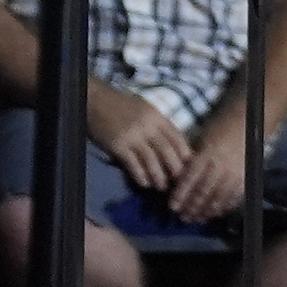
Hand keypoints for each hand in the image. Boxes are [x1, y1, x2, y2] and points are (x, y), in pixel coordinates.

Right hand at [88, 81, 192, 198]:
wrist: (97, 100)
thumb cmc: (122, 105)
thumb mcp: (146, 110)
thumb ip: (159, 125)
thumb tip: (173, 145)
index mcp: (157, 117)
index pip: (177, 138)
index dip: (185, 154)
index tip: (189, 167)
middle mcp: (148, 126)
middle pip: (167, 151)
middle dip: (175, 169)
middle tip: (178, 182)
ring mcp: (132, 136)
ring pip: (151, 160)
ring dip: (158, 176)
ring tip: (161, 187)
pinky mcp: (118, 145)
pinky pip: (132, 164)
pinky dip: (140, 175)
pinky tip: (144, 183)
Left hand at [163, 101, 252, 224]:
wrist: (247, 124)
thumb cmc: (219, 130)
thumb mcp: (200, 140)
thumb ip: (191, 160)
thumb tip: (177, 180)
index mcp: (206, 154)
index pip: (190, 179)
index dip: (180, 194)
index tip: (172, 207)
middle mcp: (220, 166)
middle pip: (203, 191)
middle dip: (191, 207)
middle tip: (183, 217)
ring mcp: (235, 173)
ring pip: (218, 198)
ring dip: (206, 211)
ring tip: (197, 219)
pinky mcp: (246, 178)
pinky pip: (234, 197)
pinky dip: (224, 207)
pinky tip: (216, 213)